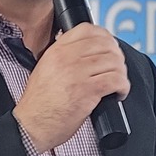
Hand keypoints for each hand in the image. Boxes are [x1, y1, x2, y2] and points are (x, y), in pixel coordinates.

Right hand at [12, 23, 128, 152]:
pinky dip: (123, 86)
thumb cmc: (38, 104)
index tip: (110, 46)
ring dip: (121, 73)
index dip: (105, 36)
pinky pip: (115, 80)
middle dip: (117, 56)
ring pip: (113, 62)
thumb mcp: (44, 69)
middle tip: (117, 67)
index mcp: (56, 51)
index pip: (87, 29)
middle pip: (105, 44)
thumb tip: (85, 53)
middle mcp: (67, 58)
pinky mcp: (87, 91)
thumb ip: (62, 57)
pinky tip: (119, 93)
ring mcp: (77, 74)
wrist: (32, 125)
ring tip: (118, 82)